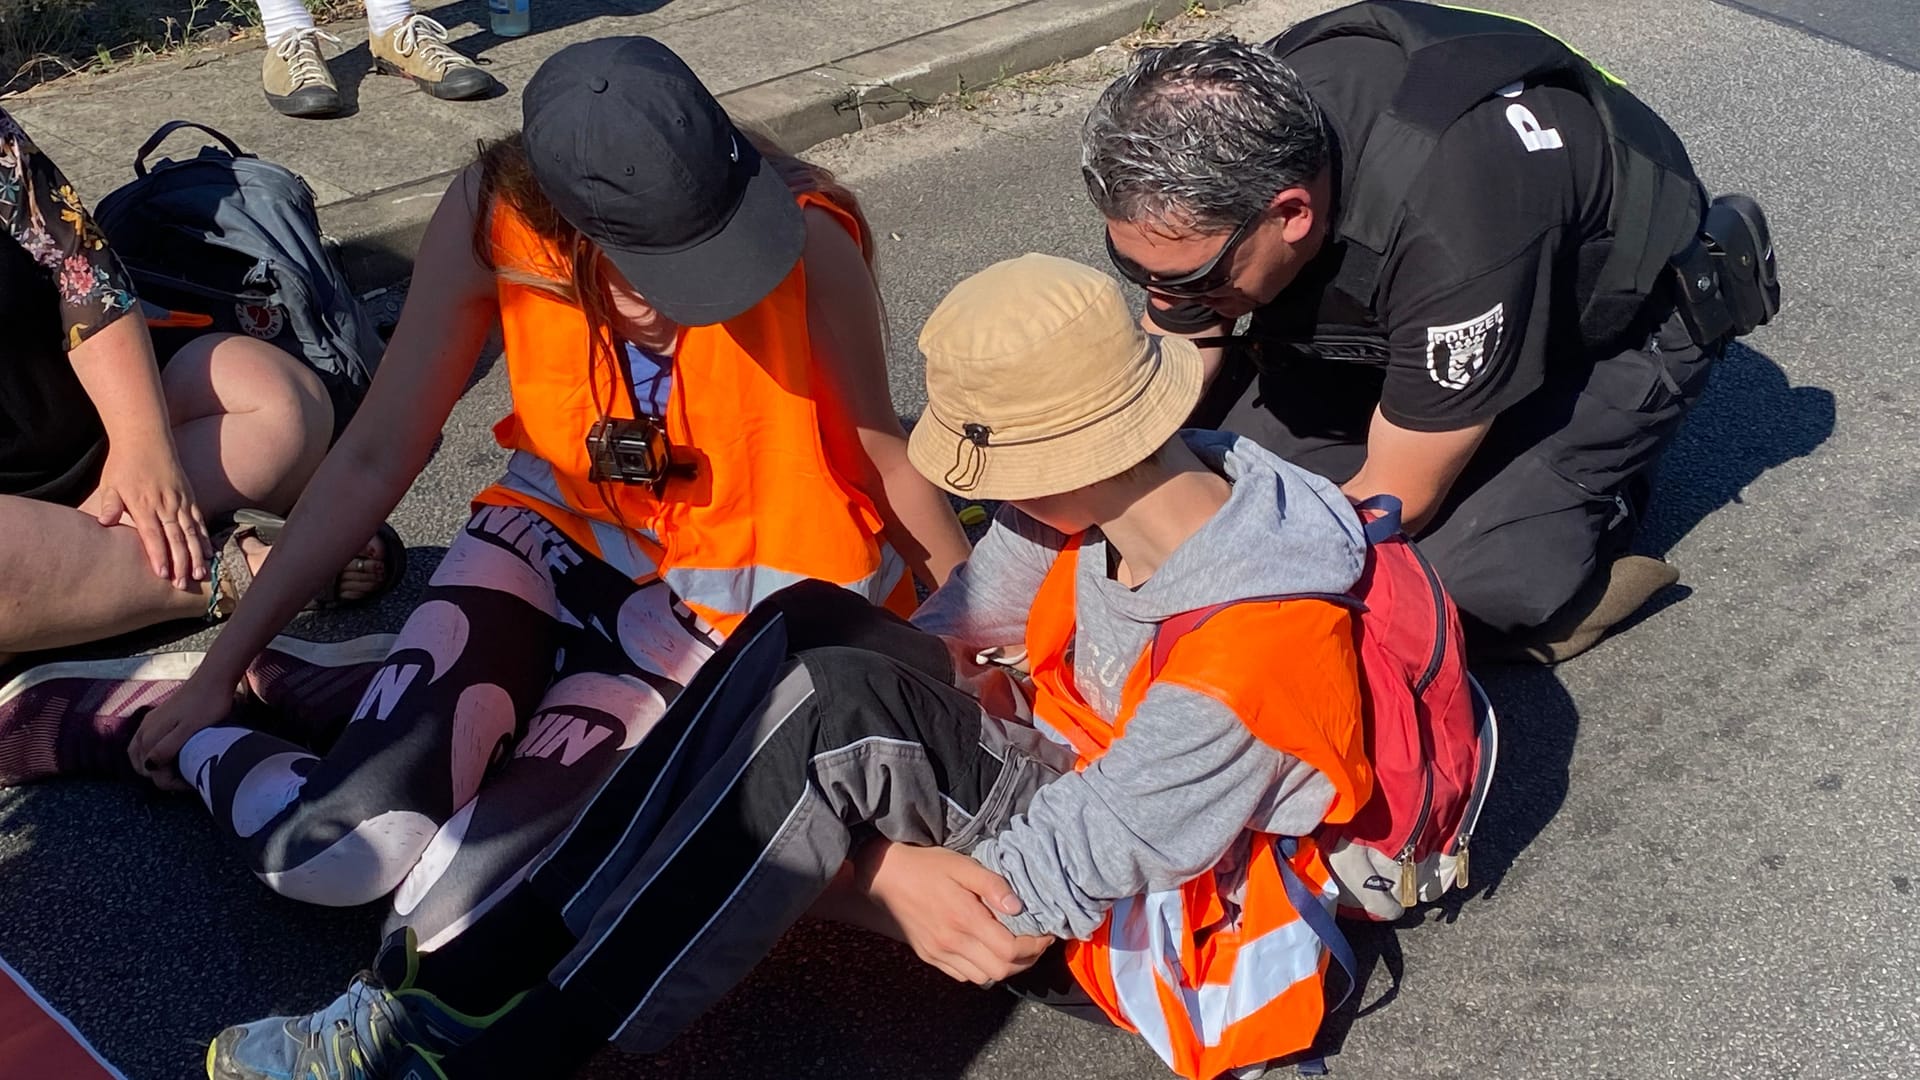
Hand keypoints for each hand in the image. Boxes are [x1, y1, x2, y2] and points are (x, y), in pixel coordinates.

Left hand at [94, 440, 210, 590]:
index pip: (153, 535)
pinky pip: (199, 521)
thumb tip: (104, 522)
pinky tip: (209, 552)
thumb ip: (109, 504)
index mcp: (143, 503)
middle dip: (180, 562)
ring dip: (196, 554)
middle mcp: (165, 504)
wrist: (145, 438)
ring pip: (191, 532)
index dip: (159, 555)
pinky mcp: (189, 496)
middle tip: (183, 584)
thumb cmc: (123, 464)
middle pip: (175, 538)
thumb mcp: (110, 483)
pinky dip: (204, 537)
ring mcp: (180, 500)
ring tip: (200, 574)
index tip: (162, 575)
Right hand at [129, 669, 241, 790]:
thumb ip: (168, 748)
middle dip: (158, 778)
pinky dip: (150, 754)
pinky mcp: (158, 717)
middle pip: (141, 766)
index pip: (152, 772)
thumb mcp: (190, 729)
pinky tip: (166, 755)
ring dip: (151, 768)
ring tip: (173, 773)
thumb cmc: (207, 704)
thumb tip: (149, 766)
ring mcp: (149, 723)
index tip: (191, 783)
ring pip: (139, 754)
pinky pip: (144, 742)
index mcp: (150, 736)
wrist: (213, 678)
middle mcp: (144, 730)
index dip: (170, 783)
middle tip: (183, 780)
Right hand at [856, 841, 1053, 985]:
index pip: (1010, 949)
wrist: (885, 876)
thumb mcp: (963, 865)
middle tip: (1036, 942)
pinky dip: (981, 969)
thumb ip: (992, 885)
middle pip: (1001, 970)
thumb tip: (1019, 906)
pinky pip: (963, 975)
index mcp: (964, 919)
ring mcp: (939, 953)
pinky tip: (986, 950)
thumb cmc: (927, 866)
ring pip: (983, 978)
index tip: (1045, 933)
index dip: (1035, 946)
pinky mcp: (929, 956)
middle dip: (1026, 960)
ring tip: (1014, 947)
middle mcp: (952, 942)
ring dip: (1004, 967)